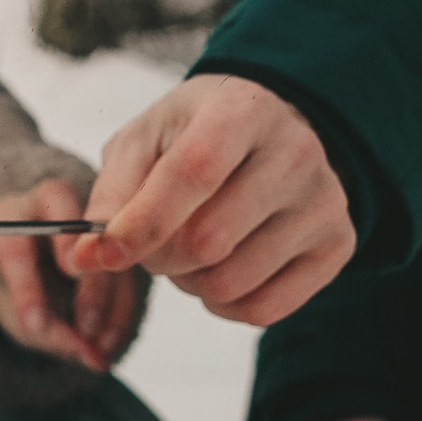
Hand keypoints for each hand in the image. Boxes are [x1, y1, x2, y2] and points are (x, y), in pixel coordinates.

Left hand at [0, 179, 142, 372]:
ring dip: (106, 304)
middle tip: (83, 329)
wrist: (29, 271)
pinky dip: (119, 310)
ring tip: (96, 346)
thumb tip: (88, 355)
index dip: (26, 287)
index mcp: (9, 216)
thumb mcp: (13, 313)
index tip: (37, 326)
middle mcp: (50, 205)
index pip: (15, 244)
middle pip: (71, 232)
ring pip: (108, 252)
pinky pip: (126, 268)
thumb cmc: (10, 287)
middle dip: (82, 283)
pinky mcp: (116, 236)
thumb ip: (44, 332)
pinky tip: (108, 343)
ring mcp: (89, 215)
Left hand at [71, 76, 354, 326]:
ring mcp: (325, 201)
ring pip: (231, 283)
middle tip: (152, 243)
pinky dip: (224, 306)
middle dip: (158, 258)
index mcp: (242, 109)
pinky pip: (264, 310)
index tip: (101, 253)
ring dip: (189, 283)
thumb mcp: (144, 141)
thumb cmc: (193, 136)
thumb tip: (84, 257)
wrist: (271, 132)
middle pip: (207, 241)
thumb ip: (110, 192)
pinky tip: (220, 271)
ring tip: (189, 253)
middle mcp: (297, 151)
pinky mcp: (337, 245)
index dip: (140, 224)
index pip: (191, 174)